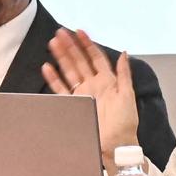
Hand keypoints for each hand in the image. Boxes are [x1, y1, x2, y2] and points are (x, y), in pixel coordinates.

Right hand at [41, 28, 136, 169]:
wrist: (115, 144)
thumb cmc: (125, 122)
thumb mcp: (128, 95)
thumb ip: (124, 74)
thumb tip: (124, 53)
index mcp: (108, 81)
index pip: (96, 57)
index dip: (88, 44)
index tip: (80, 31)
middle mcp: (93, 85)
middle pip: (79, 61)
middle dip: (70, 46)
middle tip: (60, 32)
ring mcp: (82, 94)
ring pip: (69, 71)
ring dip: (61, 57)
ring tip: (53, 43)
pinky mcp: (73, 105)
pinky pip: (61, 89)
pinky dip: (54, 78)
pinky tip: (47, 67)